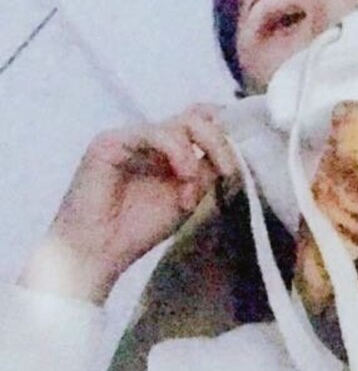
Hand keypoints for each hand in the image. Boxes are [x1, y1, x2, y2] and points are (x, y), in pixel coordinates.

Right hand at [19, 105, 238, 304]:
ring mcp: (131, 137)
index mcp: (169, 150)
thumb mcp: (187, 197)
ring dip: (200, 153)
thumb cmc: (137, 229)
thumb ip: (206, 171)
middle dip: (221, 142)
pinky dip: (178, 153)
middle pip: (198, 117)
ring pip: (182, 122)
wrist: (97, 254)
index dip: (226, 129)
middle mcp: (152, 138)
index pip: (203, 121)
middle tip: (230, 171)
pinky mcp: (111, 141)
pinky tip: (183, 176)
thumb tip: (234, 151)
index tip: (245, 152)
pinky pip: (155, 132)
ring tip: (194, 187)